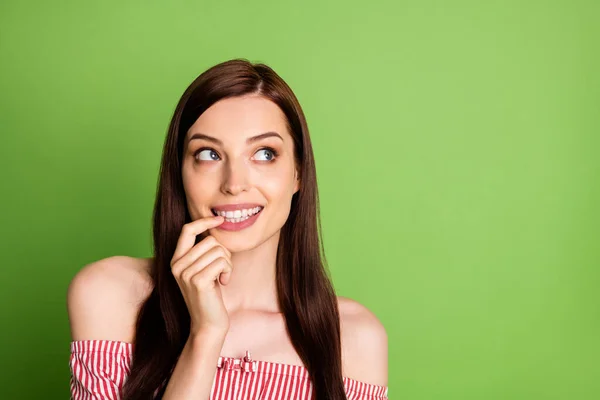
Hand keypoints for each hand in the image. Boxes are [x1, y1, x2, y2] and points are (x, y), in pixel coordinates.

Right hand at [170, 215, 232, 335]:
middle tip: (222, 269)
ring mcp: (185, 273)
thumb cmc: (210, 295)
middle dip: (224, 252)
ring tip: (222, 277)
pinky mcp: (197, 281)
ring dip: (227, 263)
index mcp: (176, 259)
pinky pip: (222, 262)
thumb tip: (216, 224)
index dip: (204, 221)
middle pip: (210, 240)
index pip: (187, 229)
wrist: (208, 323)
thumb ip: (203, 250)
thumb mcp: (203, 269)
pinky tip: (223, 283)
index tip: (220, 220)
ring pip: (218, 250)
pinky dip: (228, 270)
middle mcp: (176, 265)